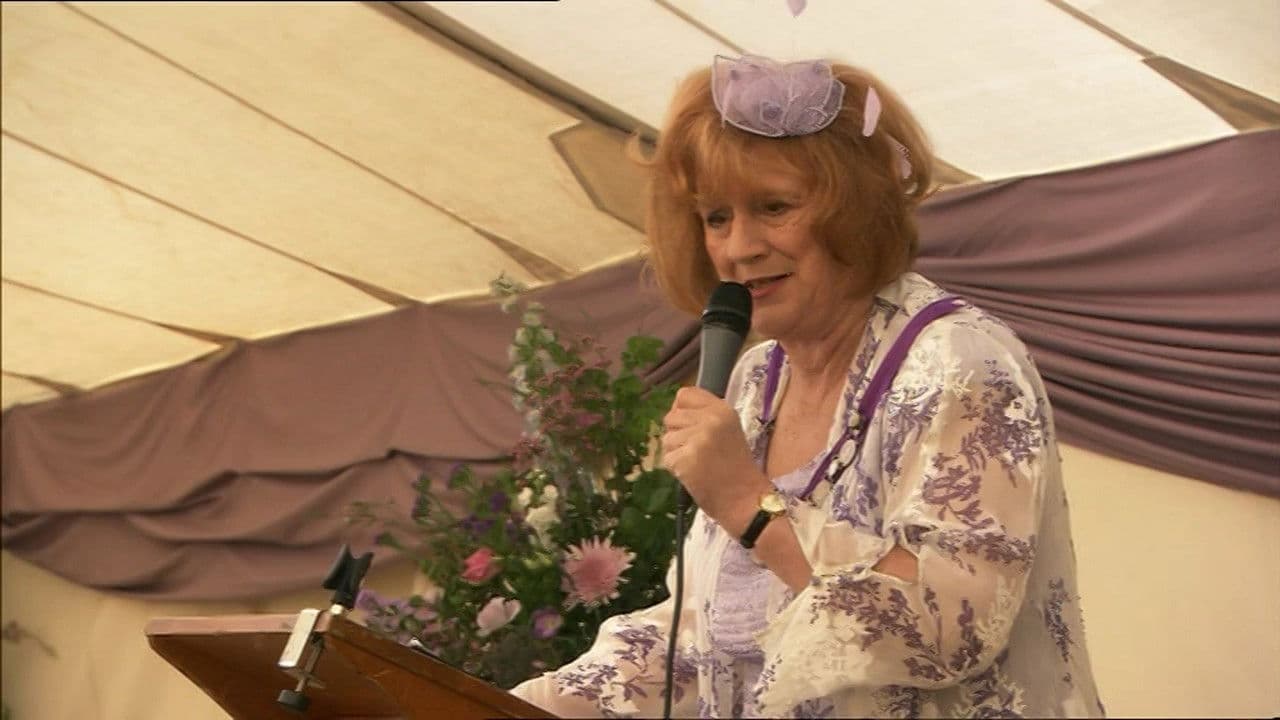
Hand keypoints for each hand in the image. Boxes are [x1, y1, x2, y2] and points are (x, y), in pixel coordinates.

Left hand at [661, 387, 768, 533]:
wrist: (746, 499)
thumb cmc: (736, 468)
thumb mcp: (728, 430)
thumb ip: (705, 417)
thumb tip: (675, 411)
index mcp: (722, 409)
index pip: (684, 395)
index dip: (680, 410)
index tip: (688, 426)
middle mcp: (710, 419)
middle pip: (671, 417)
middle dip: (677, 435)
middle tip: (697, 452)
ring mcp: (698, 438)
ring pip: (667, 439)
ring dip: (676, 453)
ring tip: (697, 464)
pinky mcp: (686, 458)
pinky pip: (667, 458)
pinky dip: (676, 469)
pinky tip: (693, 475)